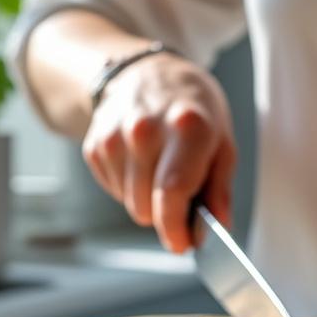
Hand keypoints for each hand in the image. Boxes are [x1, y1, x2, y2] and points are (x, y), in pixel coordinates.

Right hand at [82, 52, 236, 251]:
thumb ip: (219, 187)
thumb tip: (218, 226)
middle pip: (146, 207)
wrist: (148, 72)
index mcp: (186, 128)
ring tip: (158, 168)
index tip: (182, 244)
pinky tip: (139, 161)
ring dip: (145, 198)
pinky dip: (127, 186)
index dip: (175, 228)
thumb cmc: (192, 109)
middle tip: (178, 191)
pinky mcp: (94, 144)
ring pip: (128, 203)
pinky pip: (112, 189)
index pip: (172, 193)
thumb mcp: (222, 140)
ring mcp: (114, 137)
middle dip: (164, 212)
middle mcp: (145, 130)